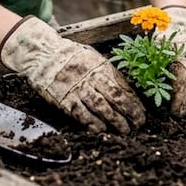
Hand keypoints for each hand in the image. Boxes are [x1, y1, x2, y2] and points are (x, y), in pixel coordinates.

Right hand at [0, 16, 145, 132]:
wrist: (44, 54)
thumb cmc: (71, 56)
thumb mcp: (93, 57)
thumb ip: (107, 72)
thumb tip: (126, 89)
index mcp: (100, 66)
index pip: (122, 86)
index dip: (134, 102)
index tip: (142, 113)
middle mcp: (91, 77)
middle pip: (115, 98)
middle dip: (129, 113)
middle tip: (138, 124)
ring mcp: (77, 88)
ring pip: (101, 107)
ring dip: (114, 120)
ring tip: (124, 130)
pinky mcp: (64, 99)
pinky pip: (81, 113)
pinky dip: (92, 122)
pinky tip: (101, 130)